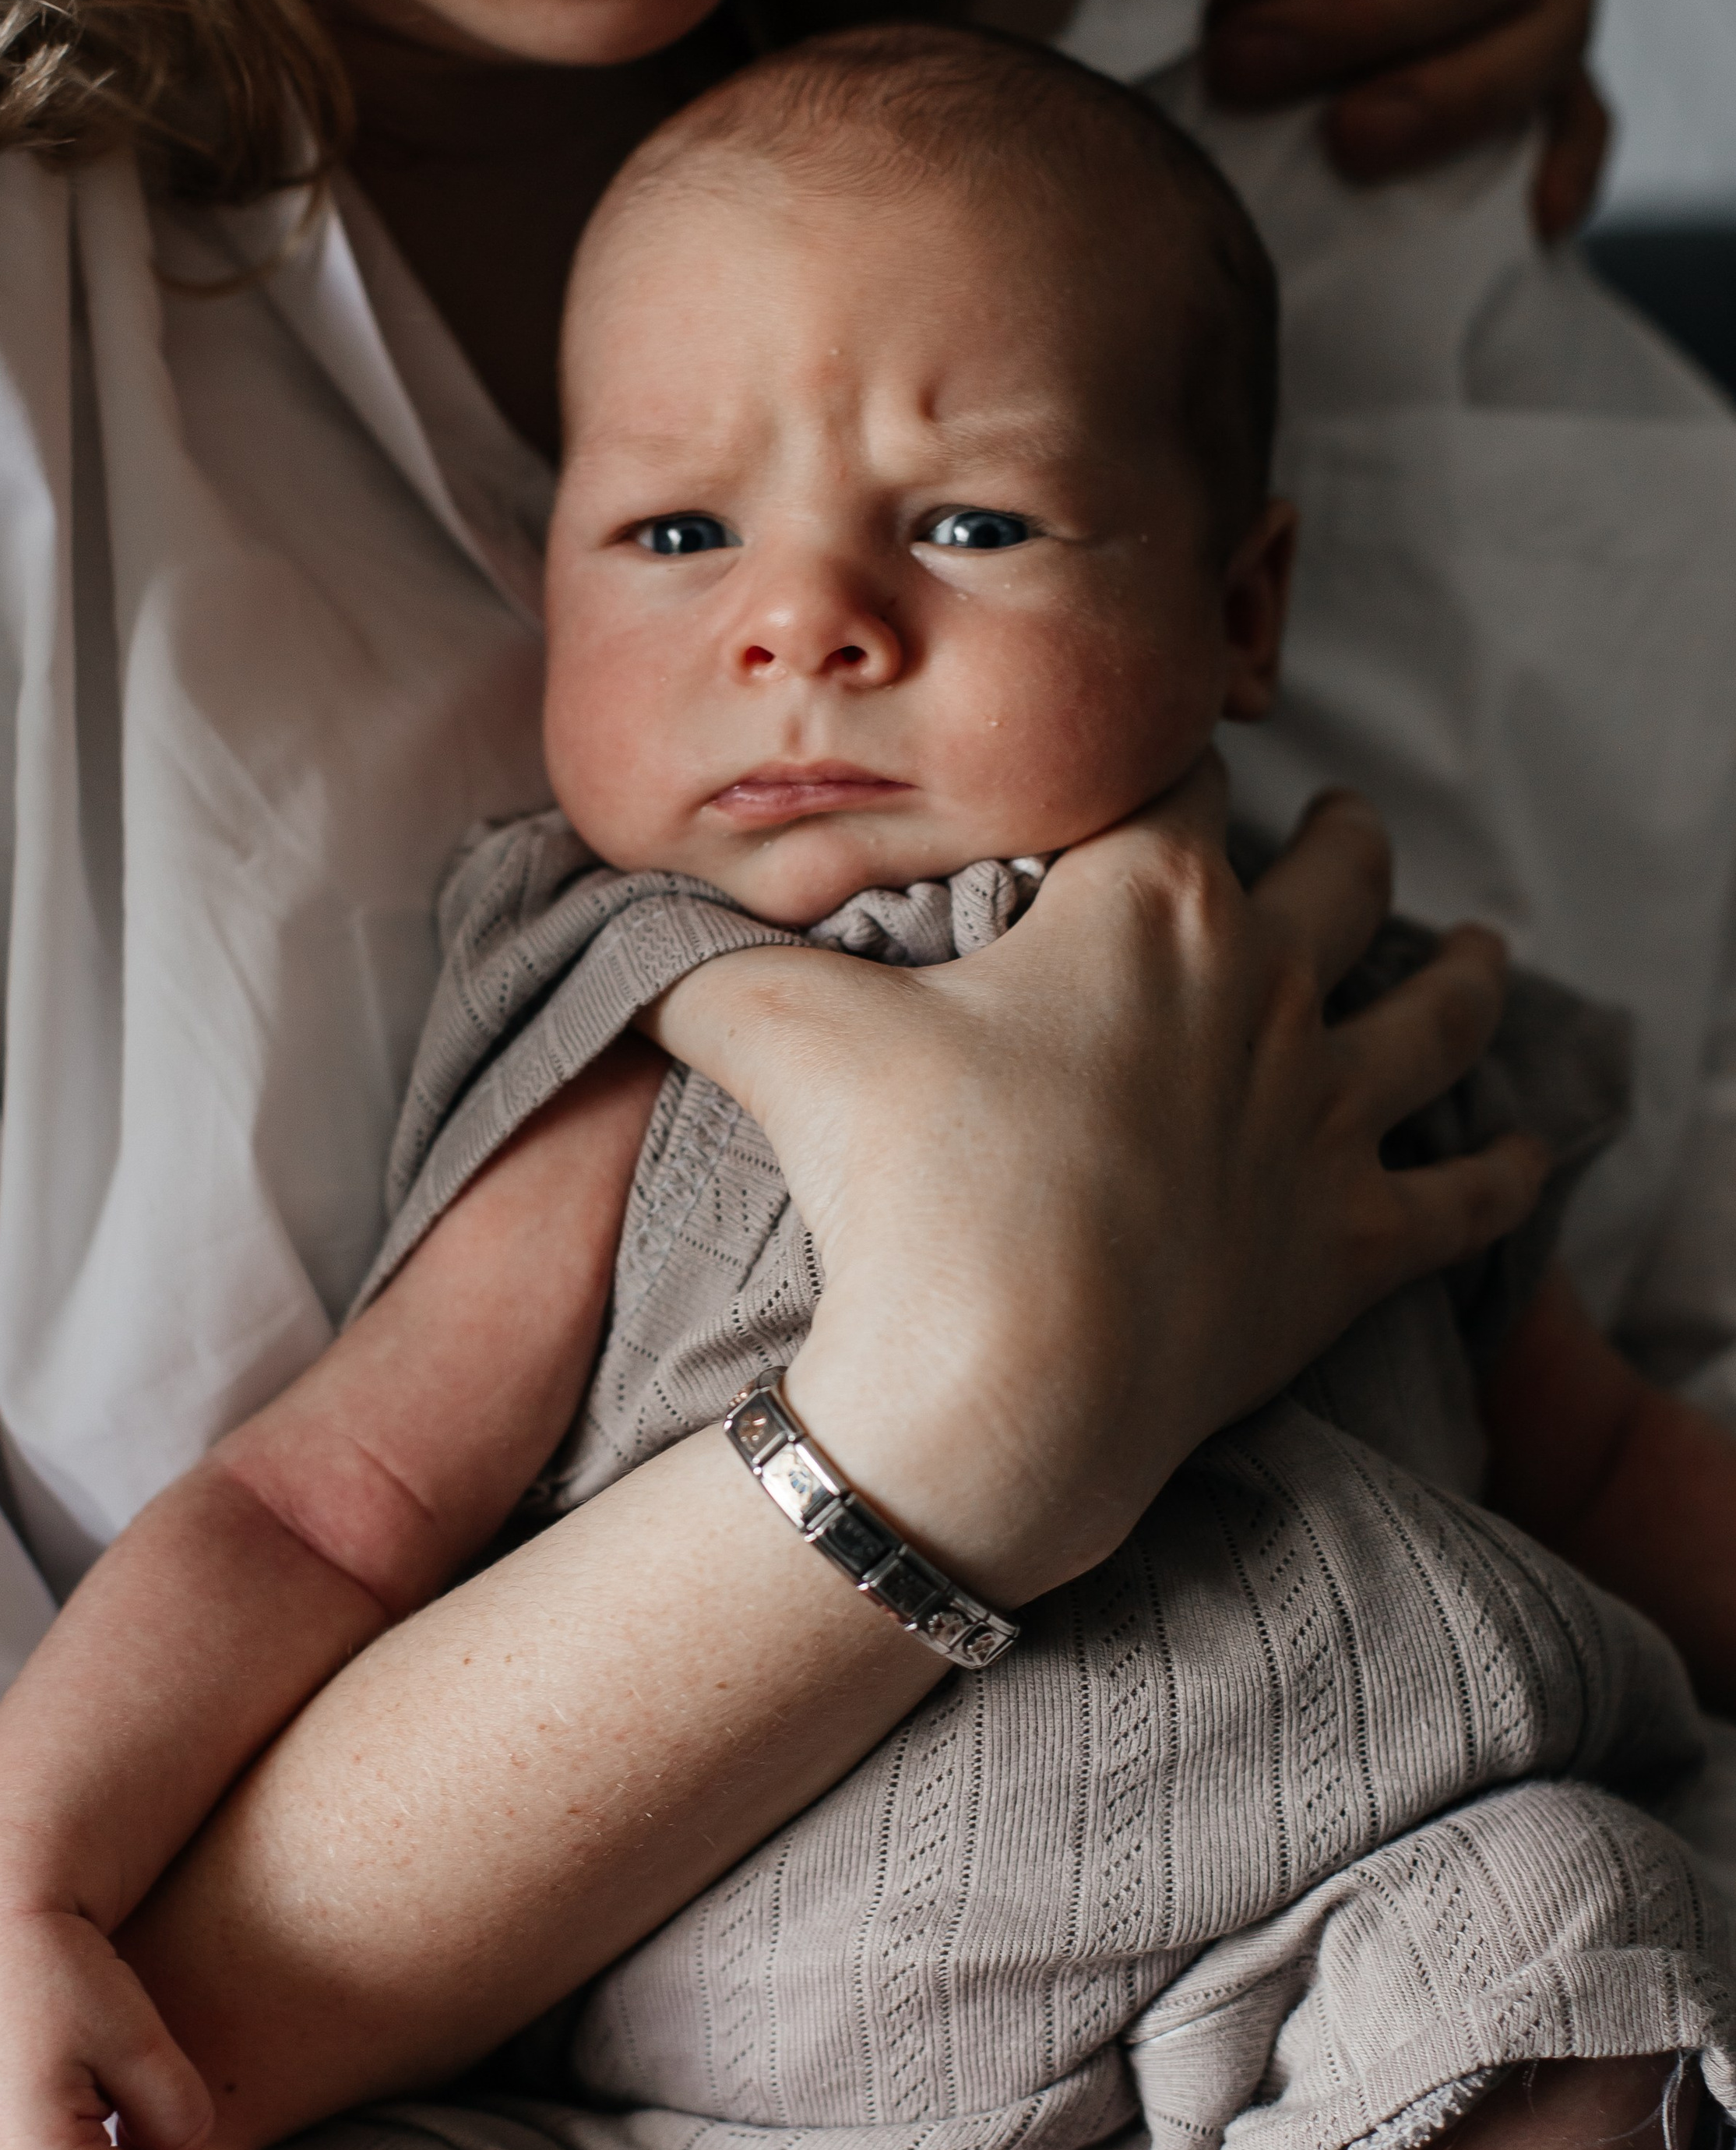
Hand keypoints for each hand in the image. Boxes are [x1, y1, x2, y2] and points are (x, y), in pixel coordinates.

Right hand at [650, 770, 1545, 1602]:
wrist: (1000, 1388)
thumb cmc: (902, 1192)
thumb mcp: (770, 1037)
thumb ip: (701, 961)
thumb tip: (622, 930)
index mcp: (1147, 908)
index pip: (1175, 787)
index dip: (1168, 763)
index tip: (1165, 761)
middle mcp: (1265, 989)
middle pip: (1336, 876)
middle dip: (1340, 841)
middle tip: (1344, 825)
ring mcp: (1322, 1119)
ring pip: (1434, 1014)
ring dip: (1460, 974)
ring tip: (1475, 950)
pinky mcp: (1348, 1246)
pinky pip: (1460, 1195)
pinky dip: (1499, 1168)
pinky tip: (1528, 1150)